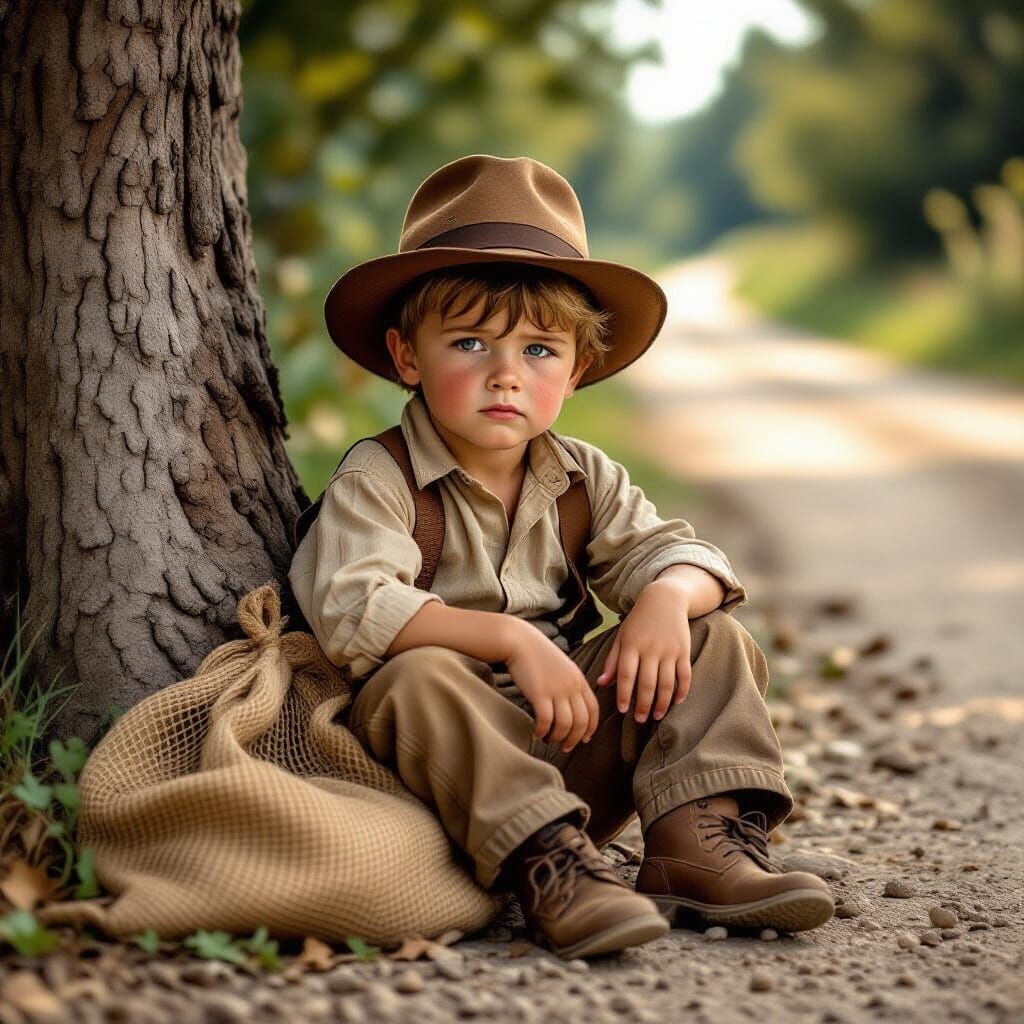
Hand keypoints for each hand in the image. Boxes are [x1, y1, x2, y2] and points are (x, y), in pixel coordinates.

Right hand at [503, 620, 599, 752]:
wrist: (519, 641)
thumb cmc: (537, 654)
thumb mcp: (562, 666)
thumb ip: (571, 684)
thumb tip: (573, 706)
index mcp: (579, 679)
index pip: (593, 710)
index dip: (590, 728)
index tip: (584, 739)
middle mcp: (571, 686)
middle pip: (581, 721)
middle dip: (574, 739)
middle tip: (565, 747)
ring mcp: (556, 690)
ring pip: (565, 724)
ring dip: (557, 737)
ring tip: (548, 739)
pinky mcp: (539, 693)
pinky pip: (546, 721)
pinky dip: (543, 731)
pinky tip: (537, 732)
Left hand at [595, 581, 692, 722]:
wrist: (664, 599)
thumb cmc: (638, 622)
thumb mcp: (622, 637)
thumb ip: (613, 661)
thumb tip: (601, 684)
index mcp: (631, 645)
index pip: (626, 675)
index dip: (624, 695)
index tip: (622, 710)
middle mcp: (650, 648)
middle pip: (647, 683)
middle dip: (643, 705)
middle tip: (640, 719)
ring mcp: (669, 650)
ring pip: (667, 683)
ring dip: (662, 703)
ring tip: (657, 716)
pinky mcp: (684, 650)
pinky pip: (685, 675)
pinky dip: (682, 691)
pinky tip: (676, 702)